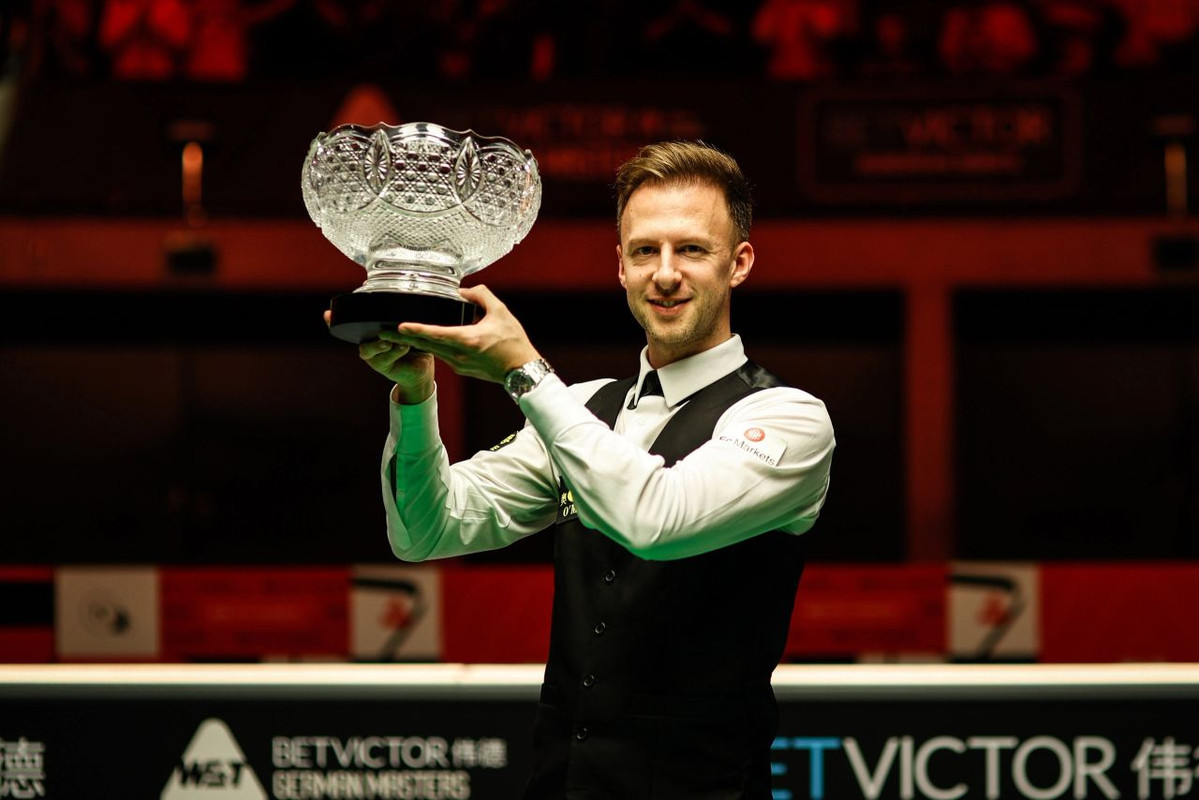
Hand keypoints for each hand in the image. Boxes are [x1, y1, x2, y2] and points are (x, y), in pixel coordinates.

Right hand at [324, 309, 433, 403]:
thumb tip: (403, 299)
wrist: (419, 368)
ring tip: (389, 341)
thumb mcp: (405, 328)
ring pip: (369, 349)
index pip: (349, 323)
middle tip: (375, 329)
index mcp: (369, 331)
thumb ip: (399, 318)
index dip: (334, 320)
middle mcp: (366, 342)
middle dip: (357, 329)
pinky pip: (386, 357)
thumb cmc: (412, 343)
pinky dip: (395, 351)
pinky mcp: (380, 365)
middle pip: (355, 335)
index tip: (328, 314)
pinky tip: (403, 346)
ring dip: (379, 344)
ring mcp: (372, 355)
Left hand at [391, 285, 540, 383]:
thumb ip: (481, 296)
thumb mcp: (501, 312)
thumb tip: (465, 291)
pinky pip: (441, 356)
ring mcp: (459, 365)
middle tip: (384, 331)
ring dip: (416, 342)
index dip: (414, 329)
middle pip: (425, 344)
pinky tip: (425, 341)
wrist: (522, 370)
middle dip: (404, 337)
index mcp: (466, 340)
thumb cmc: (513, 342)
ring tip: (400, 334)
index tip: (398, 326)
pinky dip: (431, 347)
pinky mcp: (462, 370)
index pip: (434, 333)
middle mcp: (458, 355)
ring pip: (432, 351)